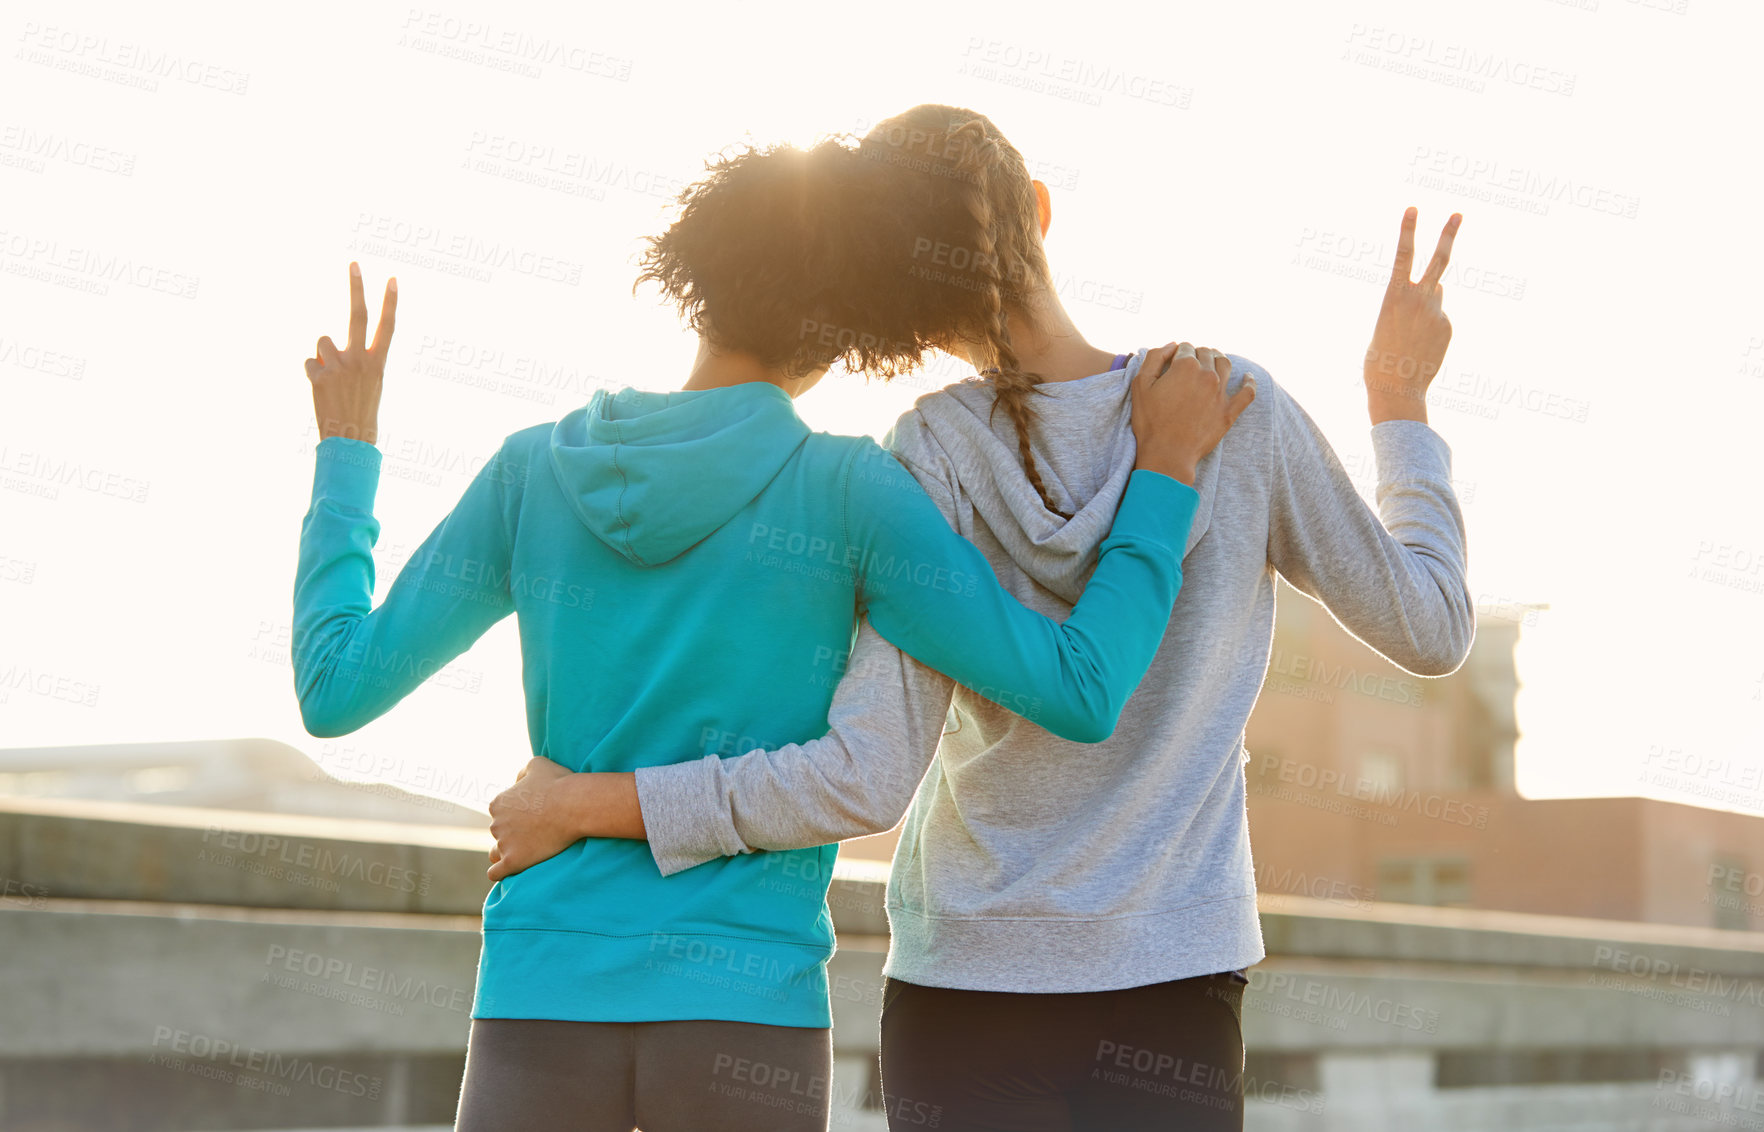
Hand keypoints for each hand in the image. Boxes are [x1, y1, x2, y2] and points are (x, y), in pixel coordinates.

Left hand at [304, 262, 396, 443]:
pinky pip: (310, 363)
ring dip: (323, 356)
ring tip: (331, 379)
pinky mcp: (322, 376)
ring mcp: (341, 367)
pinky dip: (313, 374)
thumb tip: (327, 344)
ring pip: (322, 343)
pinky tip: (321, 390)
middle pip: (358, 316)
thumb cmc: (360, 413)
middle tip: (354, 264)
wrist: (351, 441)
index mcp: (378, 363)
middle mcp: (361, 360)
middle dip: (356, 288)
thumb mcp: (370, 384)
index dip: (390, 302)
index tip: (392, 279)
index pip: (388, 326)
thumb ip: (356, 360)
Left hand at [487, 756, 578, 881]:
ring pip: (496, 852)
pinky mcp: (513, 861)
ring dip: (507, 852)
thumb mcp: (537, 764)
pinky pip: (496, 873)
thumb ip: (522, 773)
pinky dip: (499, 872)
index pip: (500, 812)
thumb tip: (517, 782)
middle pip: (499, 832)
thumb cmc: (558, 783)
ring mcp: (504, 843)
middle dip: (513, 832)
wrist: (574, 806)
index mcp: (498, 803)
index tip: (534, 815)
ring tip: (526, 851)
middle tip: (537, 832)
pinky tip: (509, 870)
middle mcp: (496, 824)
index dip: (516, 814)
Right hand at [1129, 341, 1256, 484]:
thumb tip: (1172, 345)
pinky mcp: (1229, 412)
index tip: (1173, 359)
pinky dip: (1250, 382)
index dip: (1178, 351)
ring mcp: (1221, 393)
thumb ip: (1154, 358)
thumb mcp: (1141, 384)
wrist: (1168, 454)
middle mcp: (1207, 375)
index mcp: (1185, 366)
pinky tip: (1248, 377)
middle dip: (1198, 353)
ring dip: (1218, 358)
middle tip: (1190, 360)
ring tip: (1213, 360)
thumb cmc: (1150, 421)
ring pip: (1225, 365)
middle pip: (1206, 353)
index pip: (1185, 347)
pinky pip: (1247, 393)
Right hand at [1363, 208, 1460, 423]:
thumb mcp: (1386, 323)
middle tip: (1459, 214)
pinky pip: (1439, 318)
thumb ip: (1412, 300)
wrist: (1397, 390)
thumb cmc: (1380, 359)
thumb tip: (1442, 287)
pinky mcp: (1448, 326)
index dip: (1407, 230)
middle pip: (1439, 260)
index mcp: (1394, 296)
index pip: (1402, 255)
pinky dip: (1430, 328)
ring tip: (1409, 335)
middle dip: (1448, 235)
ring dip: (1424, 307)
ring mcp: (1438, 312)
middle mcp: (1420, 299)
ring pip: (1435, 296)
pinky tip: (1420, 346)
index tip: (1413, 208)